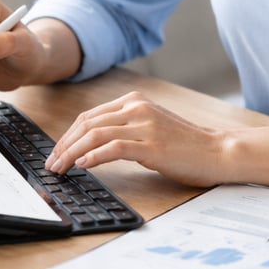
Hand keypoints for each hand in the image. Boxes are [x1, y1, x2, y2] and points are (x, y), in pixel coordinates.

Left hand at [45, 92, 224, 186]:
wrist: (217, 151)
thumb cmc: (185, 145)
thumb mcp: (151, 127)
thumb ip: (125, 128)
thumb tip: (90, 145)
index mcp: (134, 101)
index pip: (89, 116)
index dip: (68, 135)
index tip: (56, 152)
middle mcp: (137, 108)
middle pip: (87, 123)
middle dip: (63, 144)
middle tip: (51, 163)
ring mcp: (144, 125)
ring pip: (94, 135)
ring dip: (71, 153)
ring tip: (60, 168)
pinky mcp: (151, 144)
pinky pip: (112, 147)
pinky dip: (93, 156)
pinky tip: (82, 165)